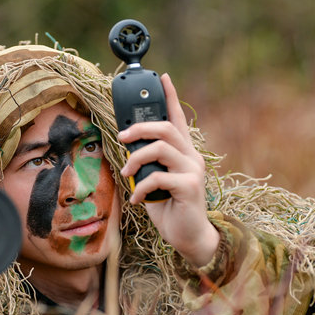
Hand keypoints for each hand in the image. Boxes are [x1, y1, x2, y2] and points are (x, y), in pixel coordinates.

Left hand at [118, 74, 219, 267]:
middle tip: (122, 138)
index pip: (178, 118)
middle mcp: (191, 157)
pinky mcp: (190, 186)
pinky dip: (141, 187)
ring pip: (162, 147)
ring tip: (126, 173)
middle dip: (140, 128)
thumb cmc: (170, 208)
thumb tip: (128, 150)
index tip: (162, 77)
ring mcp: (193, 170)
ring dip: (136, 158)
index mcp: (183, 152)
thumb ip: (147, 164)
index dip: (171, 96)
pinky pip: (159, 176)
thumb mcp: (154, 181)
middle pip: (166, 127)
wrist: (189, 237)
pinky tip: (137, 199)